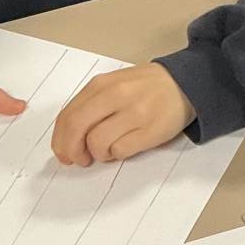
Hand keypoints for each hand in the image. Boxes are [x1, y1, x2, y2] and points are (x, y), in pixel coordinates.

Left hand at [50, 62, 194, 166]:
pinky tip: (123, 147)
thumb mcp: (112, 85)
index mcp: (101, 85)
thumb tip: (68, 138)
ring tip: (108, 150)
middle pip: (76, 129)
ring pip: (97, 143)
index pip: (67, 116)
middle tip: (79, 159)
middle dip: (71, 150)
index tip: (63, 153)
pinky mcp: (150, 131)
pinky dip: (117, 155)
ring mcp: (134, 113)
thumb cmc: (144, 88)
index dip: (60, 140)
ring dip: (98, 154)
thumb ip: (89, 105)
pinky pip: (120, 151)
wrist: (184, 84)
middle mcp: (115, 96)